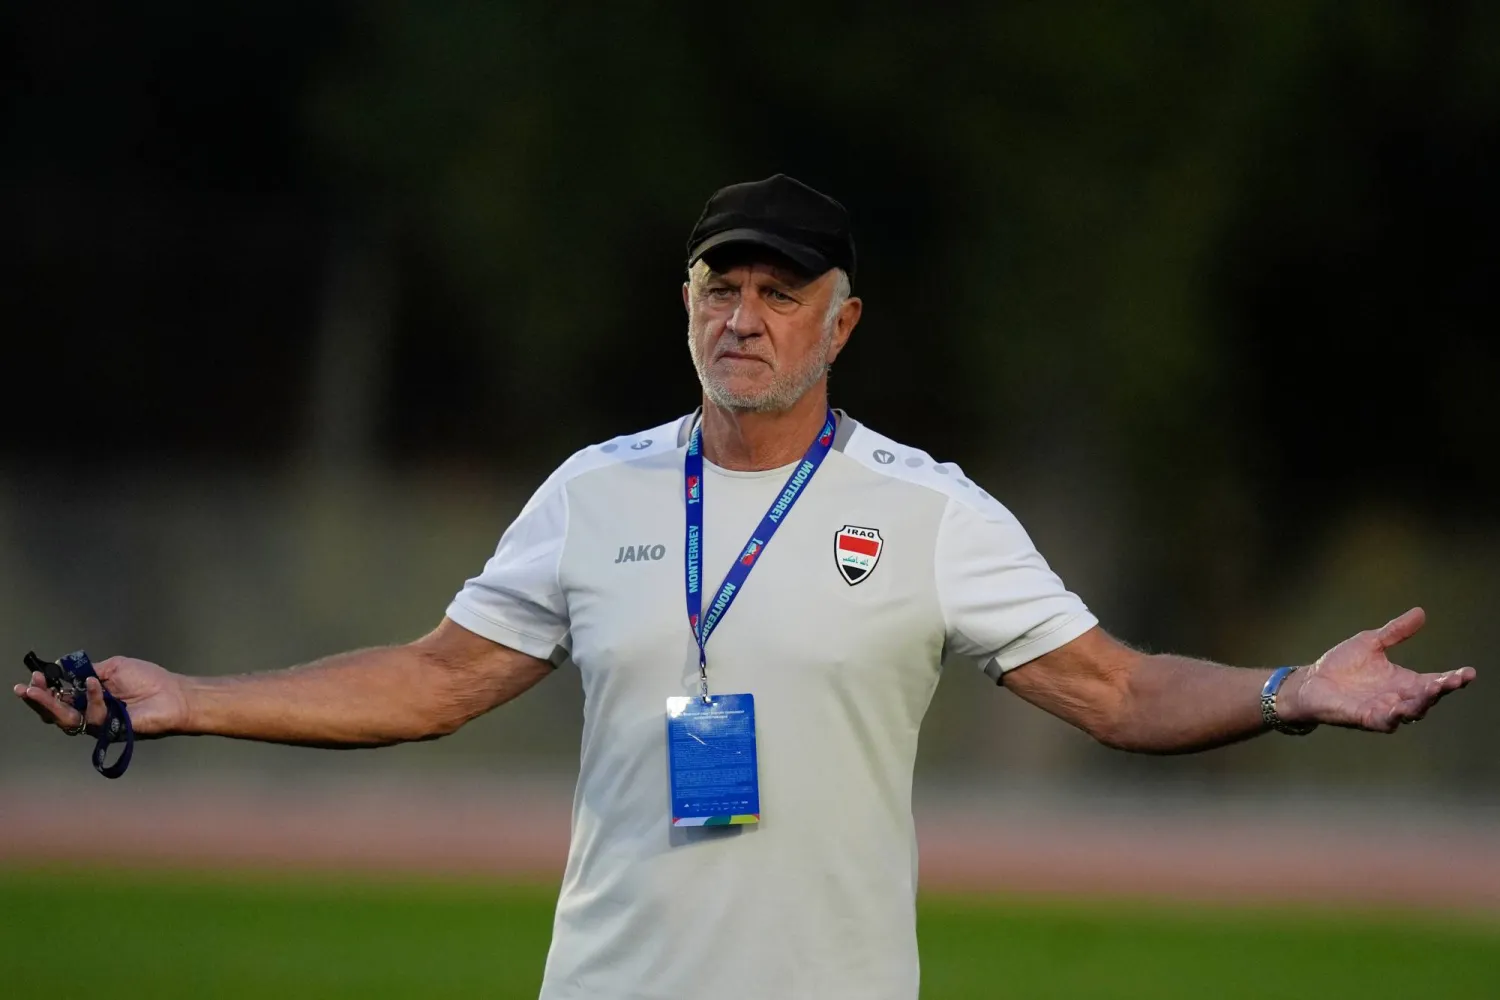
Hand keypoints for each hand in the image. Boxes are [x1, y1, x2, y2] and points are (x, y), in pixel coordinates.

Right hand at [13, 656, 188, 737]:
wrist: (174, 694)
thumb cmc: (149, 679)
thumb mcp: (114, 667)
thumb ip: (89, 670)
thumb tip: (66, 670)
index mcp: (90, 696)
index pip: (60, 695)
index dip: (46, 687)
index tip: (35, 675)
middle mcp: (90, 711)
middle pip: (56, 711)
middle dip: (38, 699)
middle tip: (25, 688)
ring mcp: (98, 723)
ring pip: (66, 719)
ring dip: (50, 704)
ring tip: (37, 690)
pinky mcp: (109, 731)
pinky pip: (92, 717)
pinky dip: (91, 698)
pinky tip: (94, 684)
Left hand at [1278, 608, 1475, 731]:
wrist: (1311, 681)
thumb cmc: (1341, 665)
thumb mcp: (1372, 643)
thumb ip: (1396, 632)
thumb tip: (1421, 612)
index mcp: (1404, 681)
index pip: (1435, 682)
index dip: (1453, 679)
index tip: (1469, 672)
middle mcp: (1399, 698)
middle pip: (1429, 698)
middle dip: (1443, 690)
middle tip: (1455, 680)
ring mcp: (1384, 710)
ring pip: (1412, 711)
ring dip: (1423, 702)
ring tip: (1434, 689)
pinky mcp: (1366, 718)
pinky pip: (1385, 721)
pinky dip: (1395, 716)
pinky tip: (1401, 709)